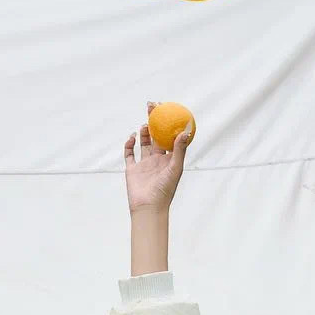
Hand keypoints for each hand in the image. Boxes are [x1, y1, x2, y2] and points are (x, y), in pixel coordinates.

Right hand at [124, 100, 188, 215]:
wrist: (148, 207)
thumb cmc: (165, 191)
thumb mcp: (175, 168)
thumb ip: (179, 150)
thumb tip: (185, 130)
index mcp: (169, 159)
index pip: (169, 136)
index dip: (168, 122)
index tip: (167, 108)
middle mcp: (157, 160)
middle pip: (155, 136)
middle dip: (153, 121)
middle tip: (152, 106)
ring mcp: (144, 164)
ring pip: (143, 143)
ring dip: (143, 133)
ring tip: (144, 125)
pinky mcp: (132, 169)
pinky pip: (129, 154)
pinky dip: (129, 145)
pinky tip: (131, 138)